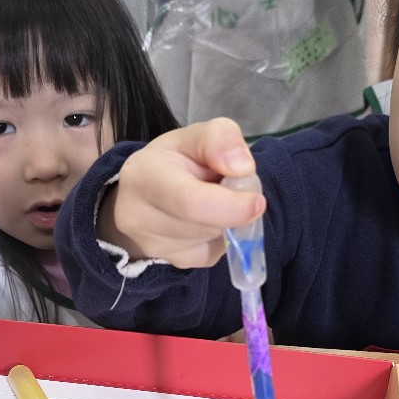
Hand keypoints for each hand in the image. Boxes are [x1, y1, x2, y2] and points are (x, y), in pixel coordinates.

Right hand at [98, 118, 264, 267]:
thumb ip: (219, 138)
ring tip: (211, 198)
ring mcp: (155, 247)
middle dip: (233, 207)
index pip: (190, 202)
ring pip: (216, 239)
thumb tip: (242, 168)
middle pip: (208, 224)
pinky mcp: (176, 262)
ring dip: (228, 219)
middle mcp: (140, 218)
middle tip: (231, 184)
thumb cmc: (173, 160)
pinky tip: (207, 219)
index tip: (257, 201)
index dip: (230, 206)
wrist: (143, 194)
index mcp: (144, 177)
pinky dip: (222, 236)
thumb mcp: (193, 136)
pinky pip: (217, 252)